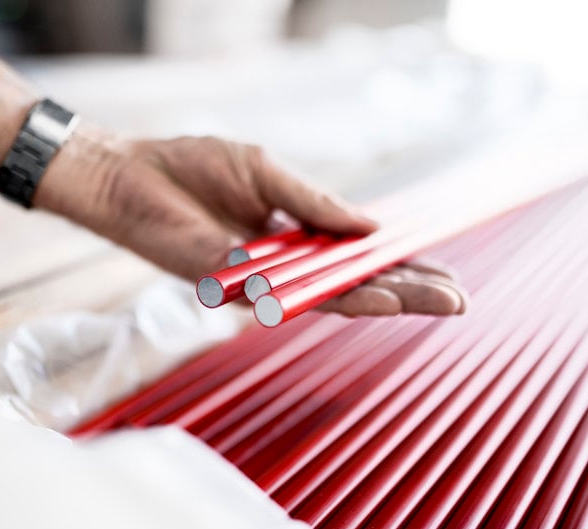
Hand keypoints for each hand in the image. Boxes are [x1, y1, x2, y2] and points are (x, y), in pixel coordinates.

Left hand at [36, 127, 467, 316]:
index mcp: (294, 236)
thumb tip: (374, 224)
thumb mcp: (267, 173)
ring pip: (332, 297)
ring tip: (433, 302)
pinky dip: (333, 294)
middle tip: (458, 302)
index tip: (446, 273)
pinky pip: (290, 293)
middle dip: (408, 290)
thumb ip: (316, 202)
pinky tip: (373, 298)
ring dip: (384, 299)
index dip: (402, 265)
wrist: (130, 174)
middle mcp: (283, 265)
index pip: (357, 257)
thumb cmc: (191, 168)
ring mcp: (260, 279)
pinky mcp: (233, 284)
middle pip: (355, 283)